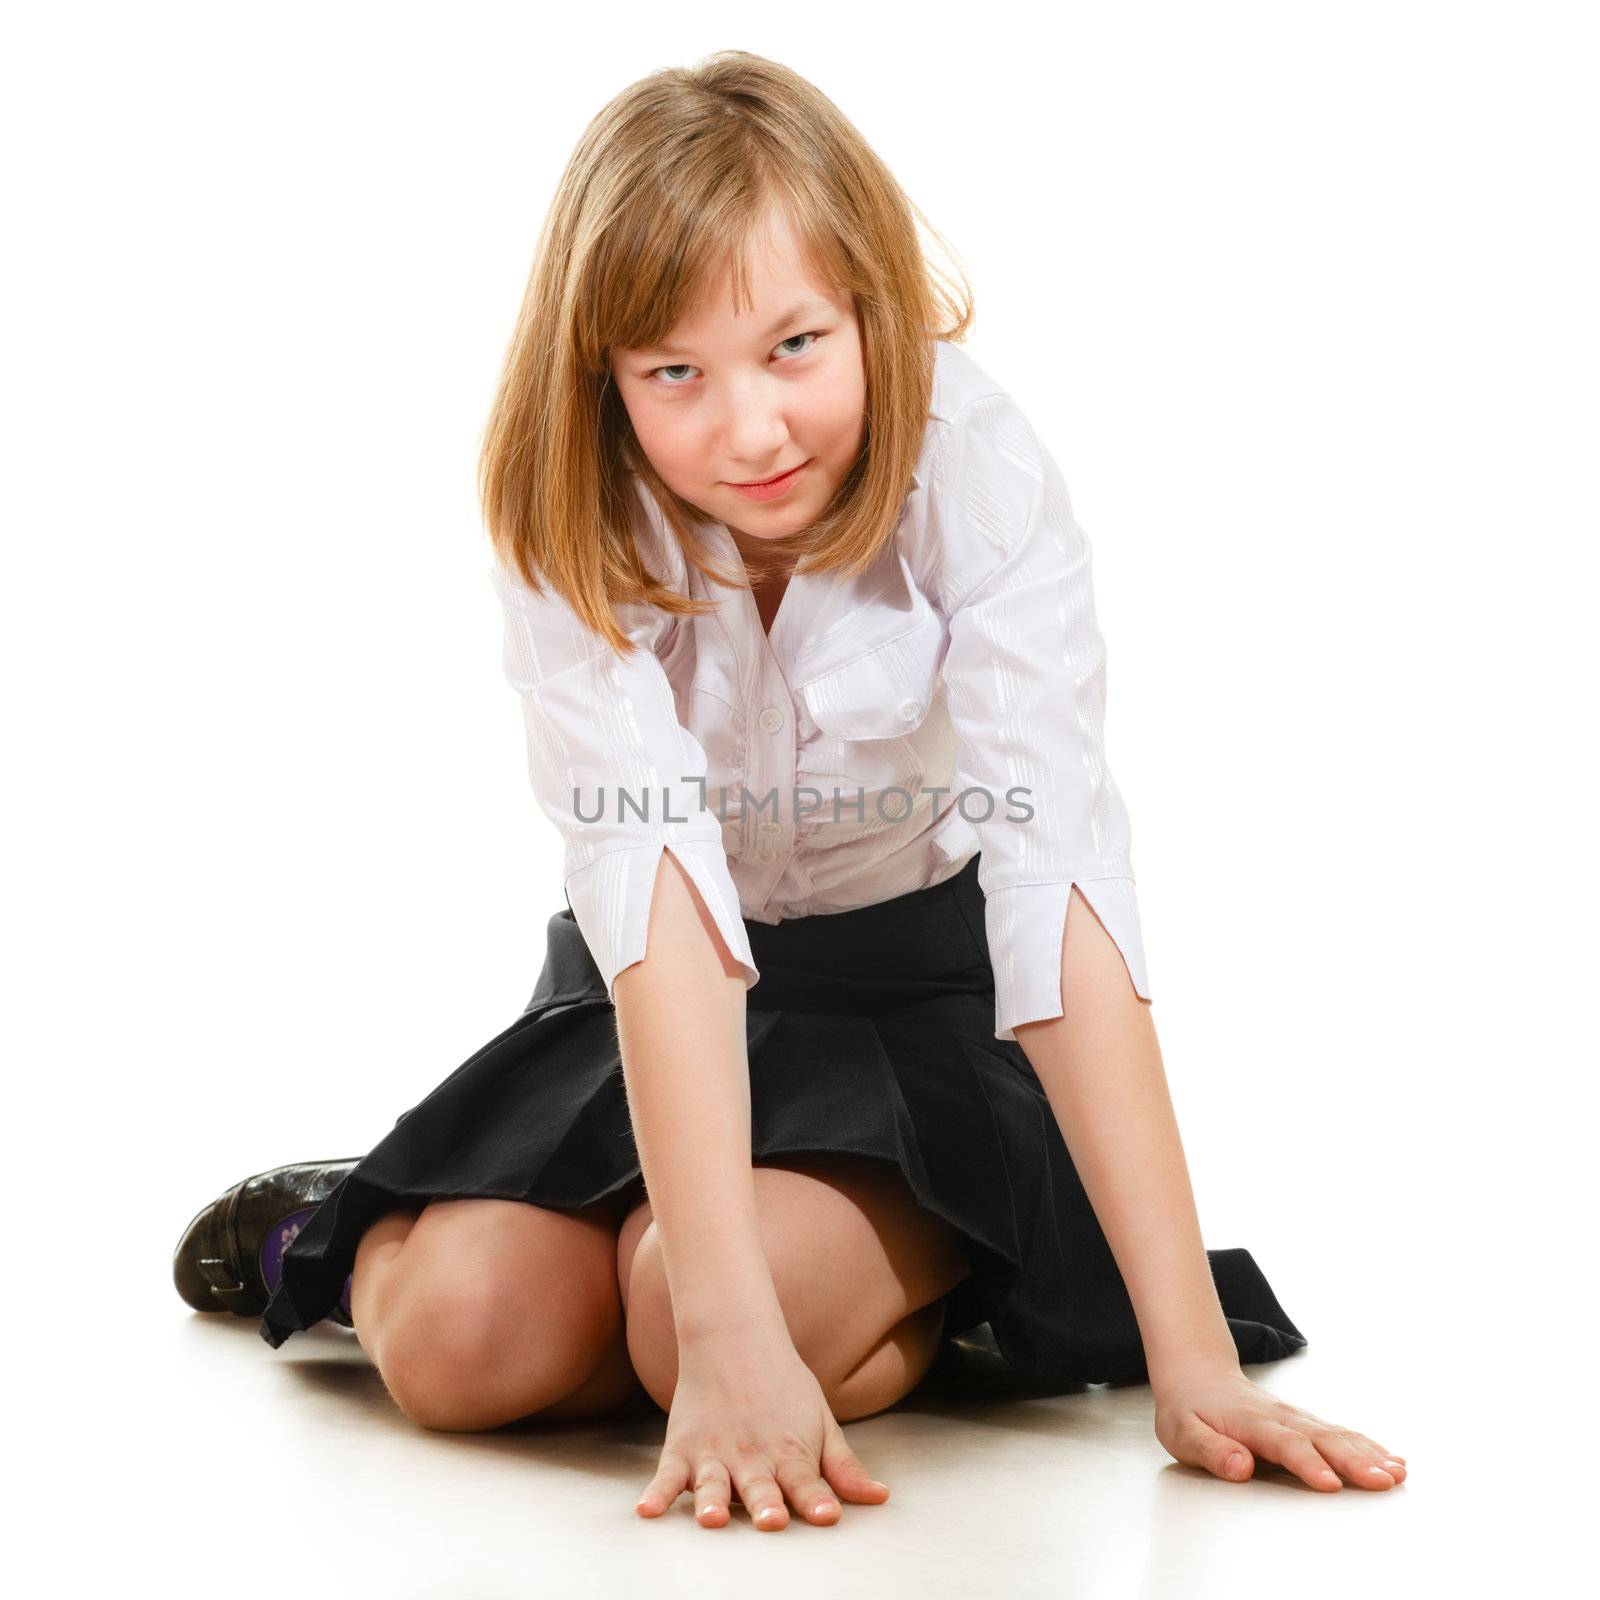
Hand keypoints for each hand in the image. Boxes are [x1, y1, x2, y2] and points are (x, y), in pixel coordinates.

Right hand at [634, 1337, 890, 1529]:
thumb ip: (844, 1467)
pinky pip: (666, 1476)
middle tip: (771, 1520)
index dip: (817, 1500)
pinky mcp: (682, 1450)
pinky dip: (655, 1494)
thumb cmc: (783, 1386)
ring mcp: (714, 1454)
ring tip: (712, 1519)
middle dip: (765, 1505)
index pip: (807, 1482)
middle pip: (759, 1487)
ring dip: (712, 1502)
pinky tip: (647, 1511)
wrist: (733, 1338)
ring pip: (712, 1484)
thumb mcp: (821, 1421)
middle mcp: (751, 1456)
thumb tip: (881, 1498)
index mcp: (789, 1452)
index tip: (828, 1517)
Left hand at [1153, 1364, 1407, 1490]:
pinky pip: (1341, 1433)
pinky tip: (1394, 1460)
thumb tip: (1239, 1466)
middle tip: (1385, 1481)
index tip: (1332, 1485)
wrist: (1196, 1372)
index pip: (1284, 1444)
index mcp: (1250, 1422)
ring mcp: (1296, 1417)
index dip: (1308, 1464)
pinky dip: (1369, 1446)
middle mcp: (1280, 1416)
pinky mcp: (1306, 1422)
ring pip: (1338, 1434)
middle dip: (1355, 1461)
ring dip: (1370, 1454)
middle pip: (1322, 1439)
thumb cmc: (1189, 1409)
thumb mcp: (1183, 1432)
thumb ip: (1210, 1450)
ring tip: (1399, 1473)